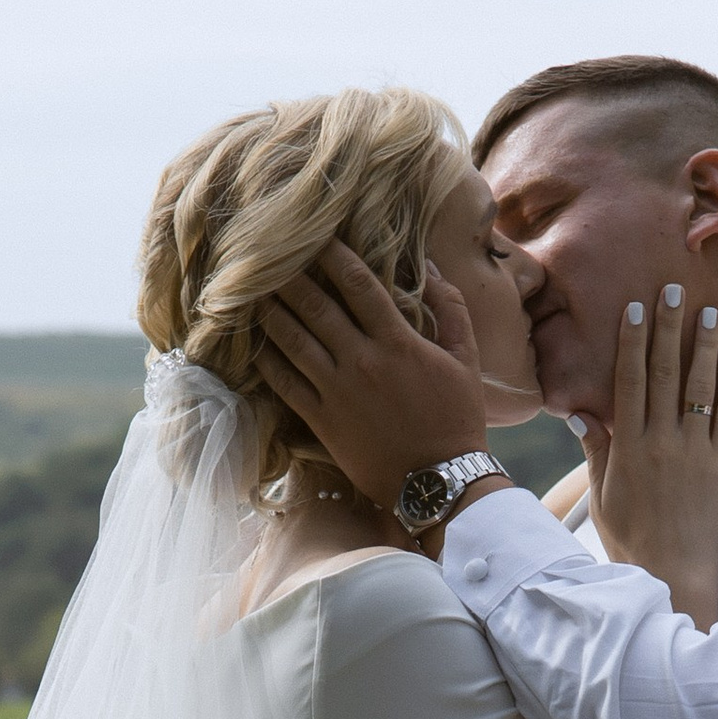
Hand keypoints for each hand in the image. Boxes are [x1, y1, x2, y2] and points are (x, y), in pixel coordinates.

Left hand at [254, 244, 498, 517]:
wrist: (439, 482)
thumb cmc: (457, 419)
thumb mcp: (465, 358)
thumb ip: (449, 309)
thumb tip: (430, 268)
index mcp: (397, 341)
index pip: (358, 284)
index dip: (334, 255)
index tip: (316, 235)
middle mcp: (361, 361)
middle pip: (316, 306)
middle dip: (290, 277)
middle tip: (268, 254)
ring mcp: (338, 392)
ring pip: (294, 341)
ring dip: (271, 313)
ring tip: (252, 293)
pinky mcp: (323, 421)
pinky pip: (287, 385)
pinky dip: (268, 362)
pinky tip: (255, 346)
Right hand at [587, 286, 717, 628]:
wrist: (673, 576)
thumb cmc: (633, 542)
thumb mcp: (603, 498)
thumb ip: (597, 452)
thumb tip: (581, 414)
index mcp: (627, 447)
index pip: (629, 381)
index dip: (632, 341)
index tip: (636, 308)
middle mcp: (660, 441)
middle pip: (664, 371)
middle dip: (667, 326)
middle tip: (673, 289)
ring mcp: (695, 450)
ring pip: (700, 385)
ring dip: (705, 344)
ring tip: (710, 311)